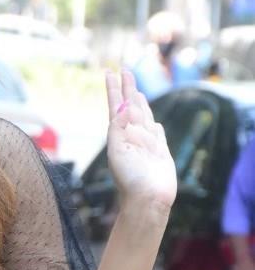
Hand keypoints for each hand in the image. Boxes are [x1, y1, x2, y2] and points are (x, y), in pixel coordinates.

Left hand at [105, 68, 176, 214]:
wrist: (147, 199)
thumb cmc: (130, 178)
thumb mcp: (118, 150)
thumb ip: (120, 128)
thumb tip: (124, 106)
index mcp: (119, 134)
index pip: (116, 106)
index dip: (114, 89)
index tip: (110, 72)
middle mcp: (132, 136)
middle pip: (131, 106)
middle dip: (128, 89)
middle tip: (125, 71)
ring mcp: (147, 143)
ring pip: (144, 117)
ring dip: (140, 103)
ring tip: (136, 92)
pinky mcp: (160, 152)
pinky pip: (157, 133)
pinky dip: (154, 125)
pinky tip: (152, 122)